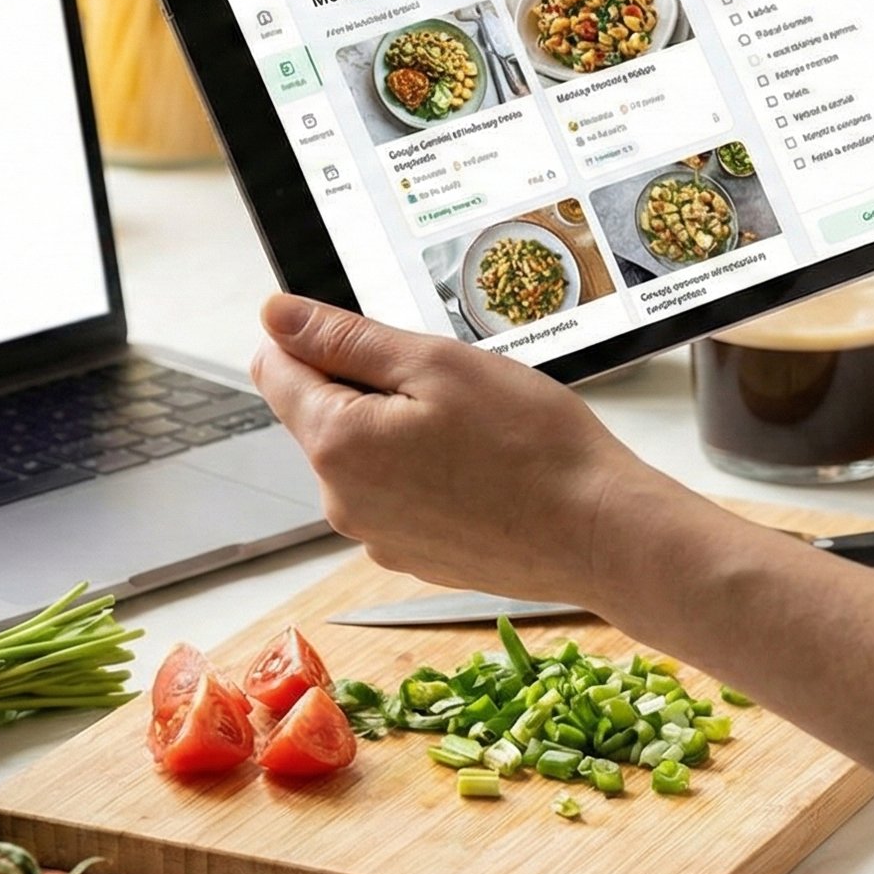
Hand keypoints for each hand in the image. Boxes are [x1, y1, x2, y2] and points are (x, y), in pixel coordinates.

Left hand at [248, 295, 683, 609]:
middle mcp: (341, 501)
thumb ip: (345, 339)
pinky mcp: (411, 556)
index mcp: (337, 444)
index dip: (312, 337)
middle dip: (366, 384)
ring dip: (397, 428)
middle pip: (320, 413)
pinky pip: (396, 495)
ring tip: (472, 428)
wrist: (599, 534)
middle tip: (444, 381)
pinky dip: (424, 472)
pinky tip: (479, 467)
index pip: (274, 370)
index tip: (370, 334)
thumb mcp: (435, 363)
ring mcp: (375, 537)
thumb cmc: (532, 446)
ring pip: (361, 455)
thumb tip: (275, 317)